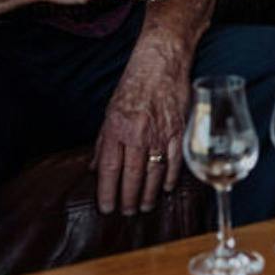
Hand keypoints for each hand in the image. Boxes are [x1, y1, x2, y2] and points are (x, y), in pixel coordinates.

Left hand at [92, 36, 189, 212]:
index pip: (110, 170)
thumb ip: (104, 142)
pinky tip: (167, 189)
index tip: (107, 208)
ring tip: (144, 207)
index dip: (107, 193)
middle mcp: (138, 134)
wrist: (161, 61)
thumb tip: (96, 168)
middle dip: (128, 199)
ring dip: (149, 194)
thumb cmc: (134, 84)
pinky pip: (174, 160)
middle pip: (132, 176)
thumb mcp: (110, 111)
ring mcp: (160, 133)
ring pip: (154, 173)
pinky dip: (171, 177)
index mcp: (117, 129)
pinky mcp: (178, 129)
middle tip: (126, 213)